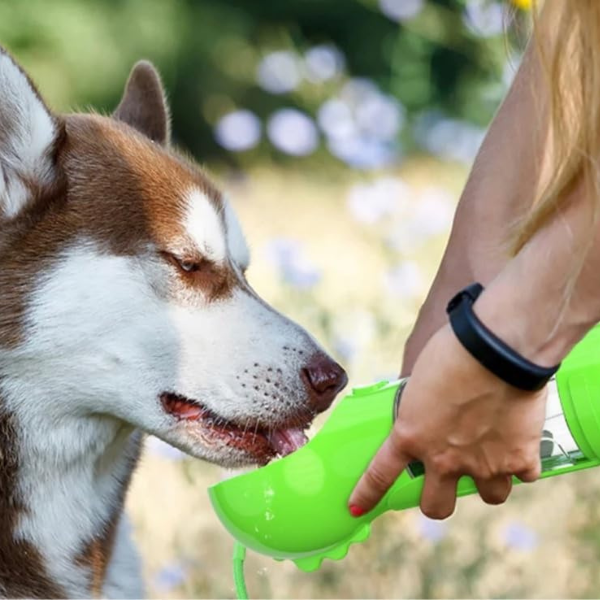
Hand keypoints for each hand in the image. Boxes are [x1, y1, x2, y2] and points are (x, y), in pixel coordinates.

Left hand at [349, 324, 546, 518]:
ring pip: (489, 496)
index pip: (380, 475)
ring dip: (490, 481)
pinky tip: (522, 442)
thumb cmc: (452, 351)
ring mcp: (483, 464)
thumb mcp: (419, 377)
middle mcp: (444, 459)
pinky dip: (524, 462)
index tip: (357, 508)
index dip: (367, 495)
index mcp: (411, 435)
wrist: (496, 349)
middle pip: (437, 507)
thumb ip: (418, 403)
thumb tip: (422, 406)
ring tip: (493, 457)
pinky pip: (524, 475)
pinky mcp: (520, 459)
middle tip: (445, 480)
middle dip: (438, 500)